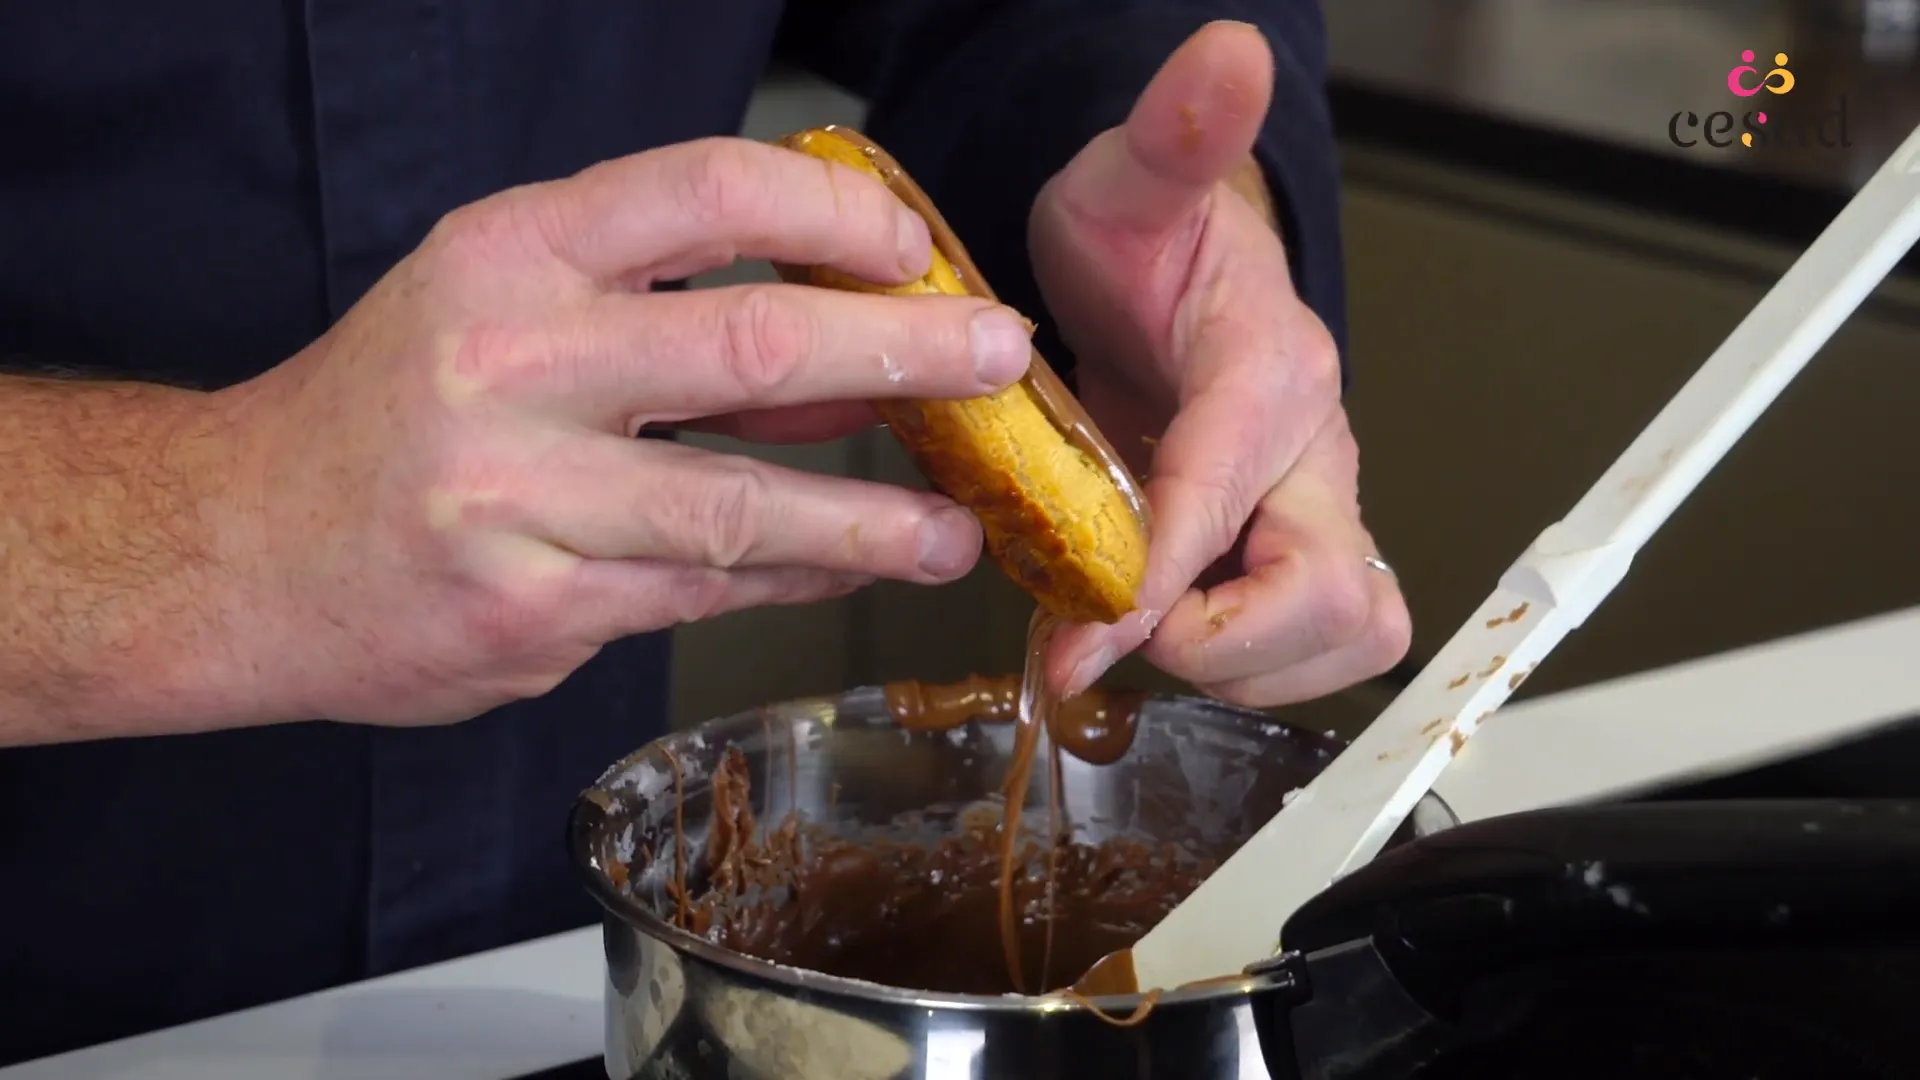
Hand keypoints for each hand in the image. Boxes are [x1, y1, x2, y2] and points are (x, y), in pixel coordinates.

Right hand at [217, 138, 1032, 724]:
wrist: (228, 549)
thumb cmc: (385, 413)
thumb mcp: (495, 305)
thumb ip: (656, 310)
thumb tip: (842, 350)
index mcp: (508, 254)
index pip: (703, 191)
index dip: (833, 214)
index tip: (911, 248)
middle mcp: (511, 364)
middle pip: (750, 346)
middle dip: (903, 352)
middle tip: (998, 360)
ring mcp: (519, 499)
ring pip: (742, 506)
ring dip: (874, 518)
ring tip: (957, 528)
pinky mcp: (530, 613)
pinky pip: (698, 592)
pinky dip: (789, 579)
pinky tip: (848, 572)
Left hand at [1029, 21, 1410, 705]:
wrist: (1173, 268)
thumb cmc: (1143, 237)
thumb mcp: (1129, 181)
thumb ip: (1177, 132)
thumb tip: (1225, 53)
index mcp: (1268, 372)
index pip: (1228, 497)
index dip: (1160, 582)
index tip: (1078, 641)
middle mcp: (1312, 453)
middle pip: (1336, 602)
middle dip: (1224, 648)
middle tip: (1116, 634)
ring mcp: (1309, 507)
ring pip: (1343, 640)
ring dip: (1238, 669)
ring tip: (1136, 630)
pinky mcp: (1290, 547)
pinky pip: (1305, 645)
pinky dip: (1240, 666)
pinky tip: (1155, 628)